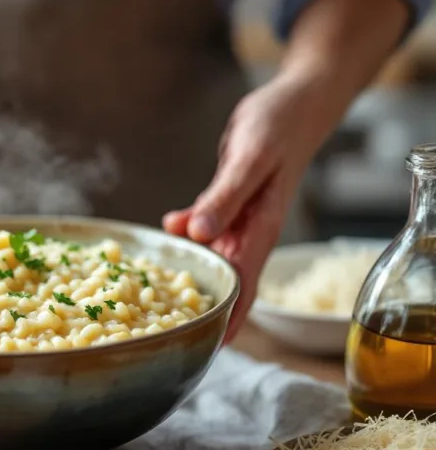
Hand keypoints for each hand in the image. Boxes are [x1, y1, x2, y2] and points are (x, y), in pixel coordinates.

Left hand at [163, 73, 342, 342]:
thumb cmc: (281, 127)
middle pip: (224, 281)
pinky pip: (202, 228)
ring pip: (210, 256)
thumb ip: (224, 198)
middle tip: (164, 329)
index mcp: (259, 231)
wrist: (295, 101)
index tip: (206, 348)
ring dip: (188, 271)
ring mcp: (237, 219)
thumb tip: (198, 234)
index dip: (227, 322)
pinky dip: (184, 232)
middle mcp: (248, 232)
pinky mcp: (226, 203)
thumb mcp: (251, 159)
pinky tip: (166, 229)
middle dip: (200, 307)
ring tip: (154, 293)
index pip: (243, 289)